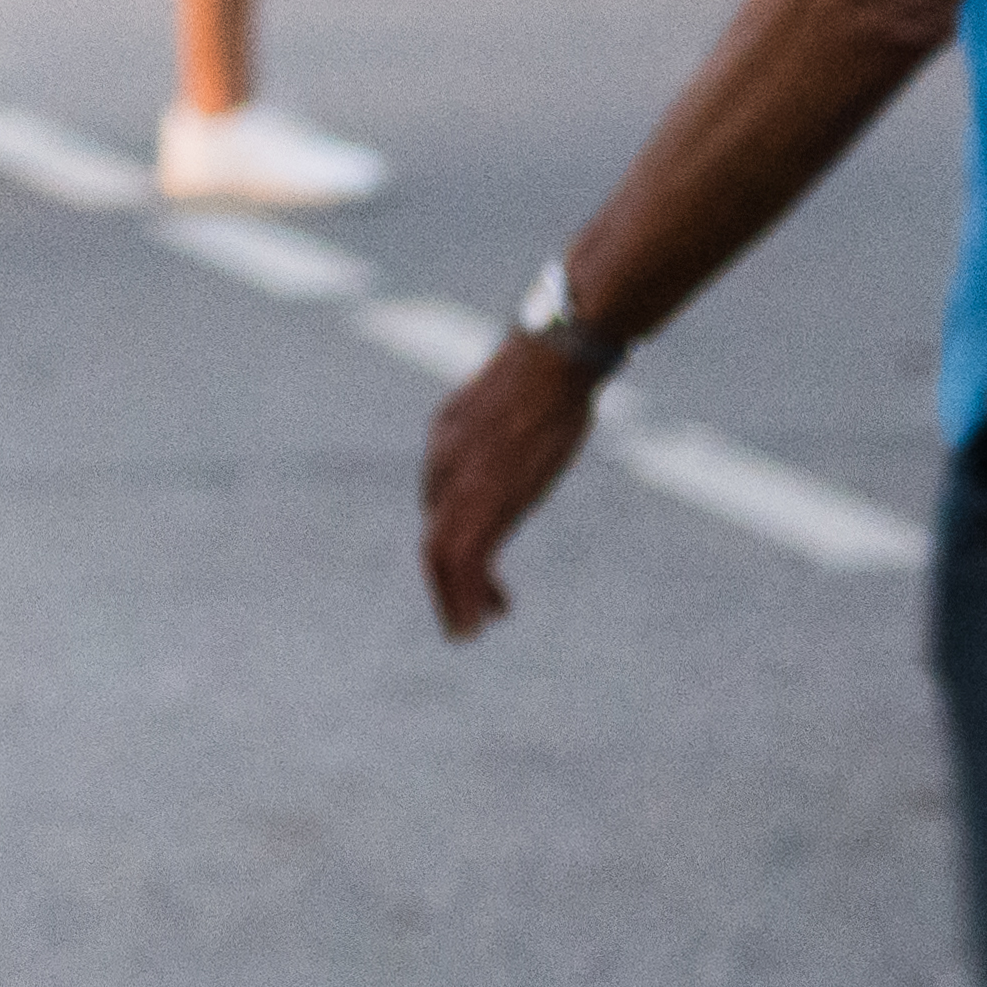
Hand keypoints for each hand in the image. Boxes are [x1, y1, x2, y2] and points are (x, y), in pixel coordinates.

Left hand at [420, 332, 601, 638]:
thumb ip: (511, 419)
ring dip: (451, 600)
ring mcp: (463, 482)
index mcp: (447, 433)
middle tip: (458, 616)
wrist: (554, 353)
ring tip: (465, 632)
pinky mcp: (488, 501)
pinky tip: (482, 620)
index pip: (440, 497)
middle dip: (442, 580)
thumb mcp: (517, 392)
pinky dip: (467, 596)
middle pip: (433, 532)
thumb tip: (537, 413)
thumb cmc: (551, 365)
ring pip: (440, 556)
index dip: (455, 535)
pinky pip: (465, 561)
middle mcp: (444, 461)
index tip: (478, 562)